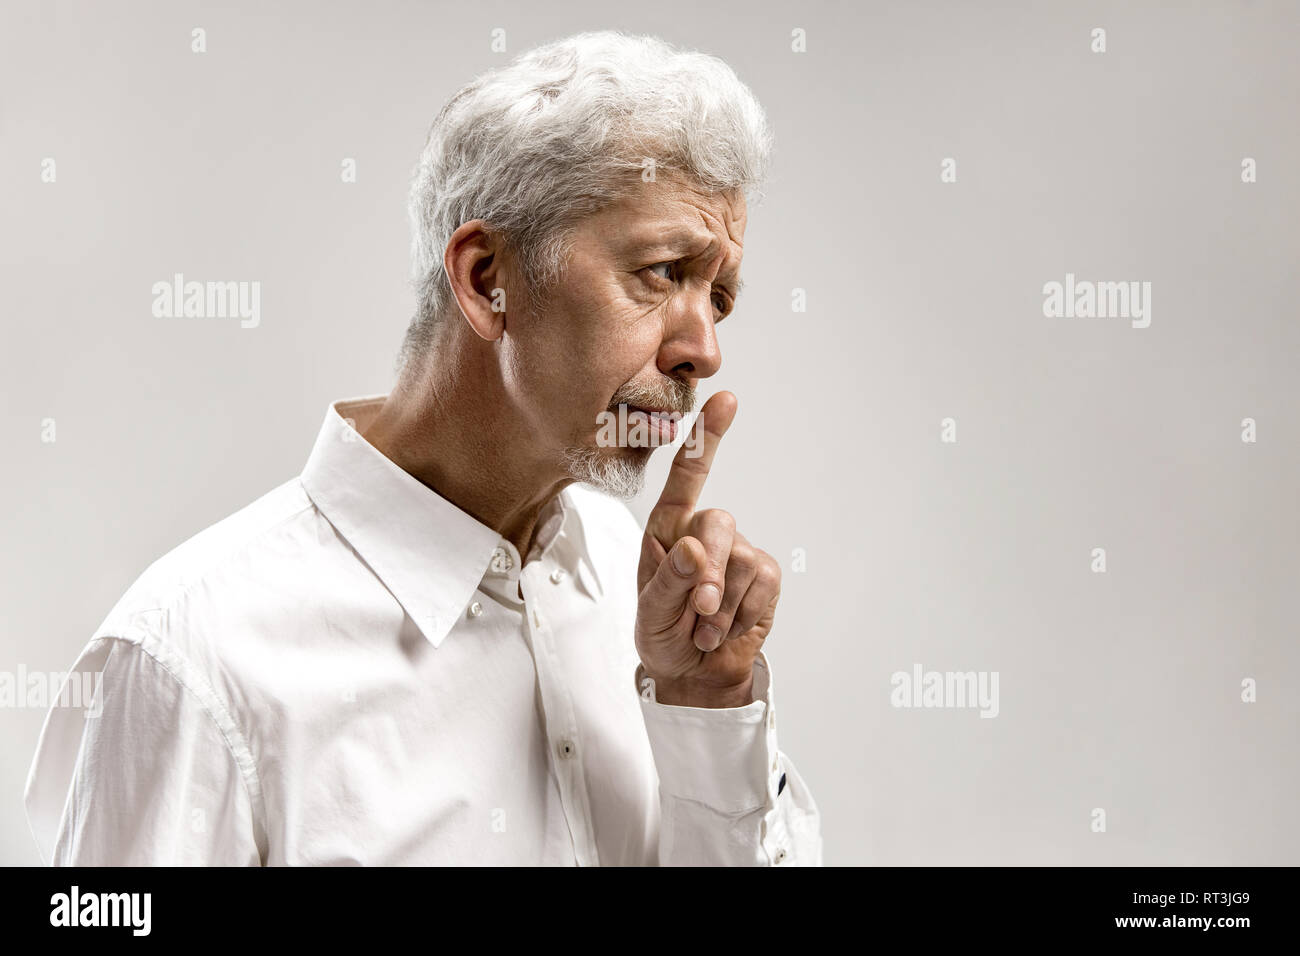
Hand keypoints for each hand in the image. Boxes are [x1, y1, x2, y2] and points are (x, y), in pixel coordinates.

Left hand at [635, 391, 781, 707]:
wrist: (695, 673)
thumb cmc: (663, 636)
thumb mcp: (651, 615)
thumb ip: (667, 582)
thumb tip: (692, 548)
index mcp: (667, 529)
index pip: (687, 476)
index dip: (707, 437)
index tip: (725, 399)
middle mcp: (703, 532)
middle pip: (718, 522)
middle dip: (706, 573)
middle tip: (695, 613)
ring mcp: (737, 550)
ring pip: (741, 560)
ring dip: (721, 607)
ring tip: (703, 629)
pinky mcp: (763, 576)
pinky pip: (761, 585)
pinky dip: (742, 615)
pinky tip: (726, 628)